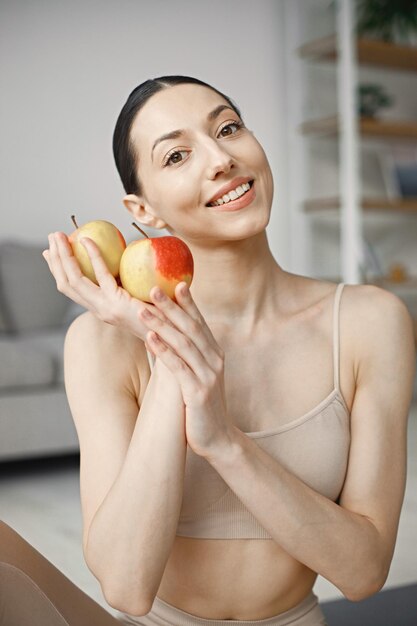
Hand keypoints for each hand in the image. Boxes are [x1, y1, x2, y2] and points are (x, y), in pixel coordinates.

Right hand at [42, 231, 166, 340]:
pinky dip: (92, 256)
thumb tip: (125, 256)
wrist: (174, 334)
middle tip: (52, 237)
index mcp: (101, 308)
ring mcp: (105, 307)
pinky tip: (87, 240)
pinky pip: (101, 274)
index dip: (58, 270)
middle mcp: (98, 309)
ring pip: (74, 280)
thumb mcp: (138, 293)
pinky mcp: (117, 302)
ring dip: (64, 256)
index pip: (71, 289)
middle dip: (55, 260)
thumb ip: (127, 280)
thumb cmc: (162, 311)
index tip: (51, 252)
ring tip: (60, 235)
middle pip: (66, 284)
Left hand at [139, 282, 234, 458]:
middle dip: (170, 307)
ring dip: (162, 324)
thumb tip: (170, 336)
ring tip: (142, 310)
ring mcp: (208, 376)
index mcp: (214, 353)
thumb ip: (189, 355)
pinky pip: (179, 367)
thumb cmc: (202, 406)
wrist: (219, 439)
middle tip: (151, 288)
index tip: (174, 283)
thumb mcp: (198, 376)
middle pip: (190, 327)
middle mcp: (214, 360)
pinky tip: (150, 339)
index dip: (187, 302)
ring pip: (183, 343)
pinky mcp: (198, 392)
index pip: (199, 322)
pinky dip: (164, 351)